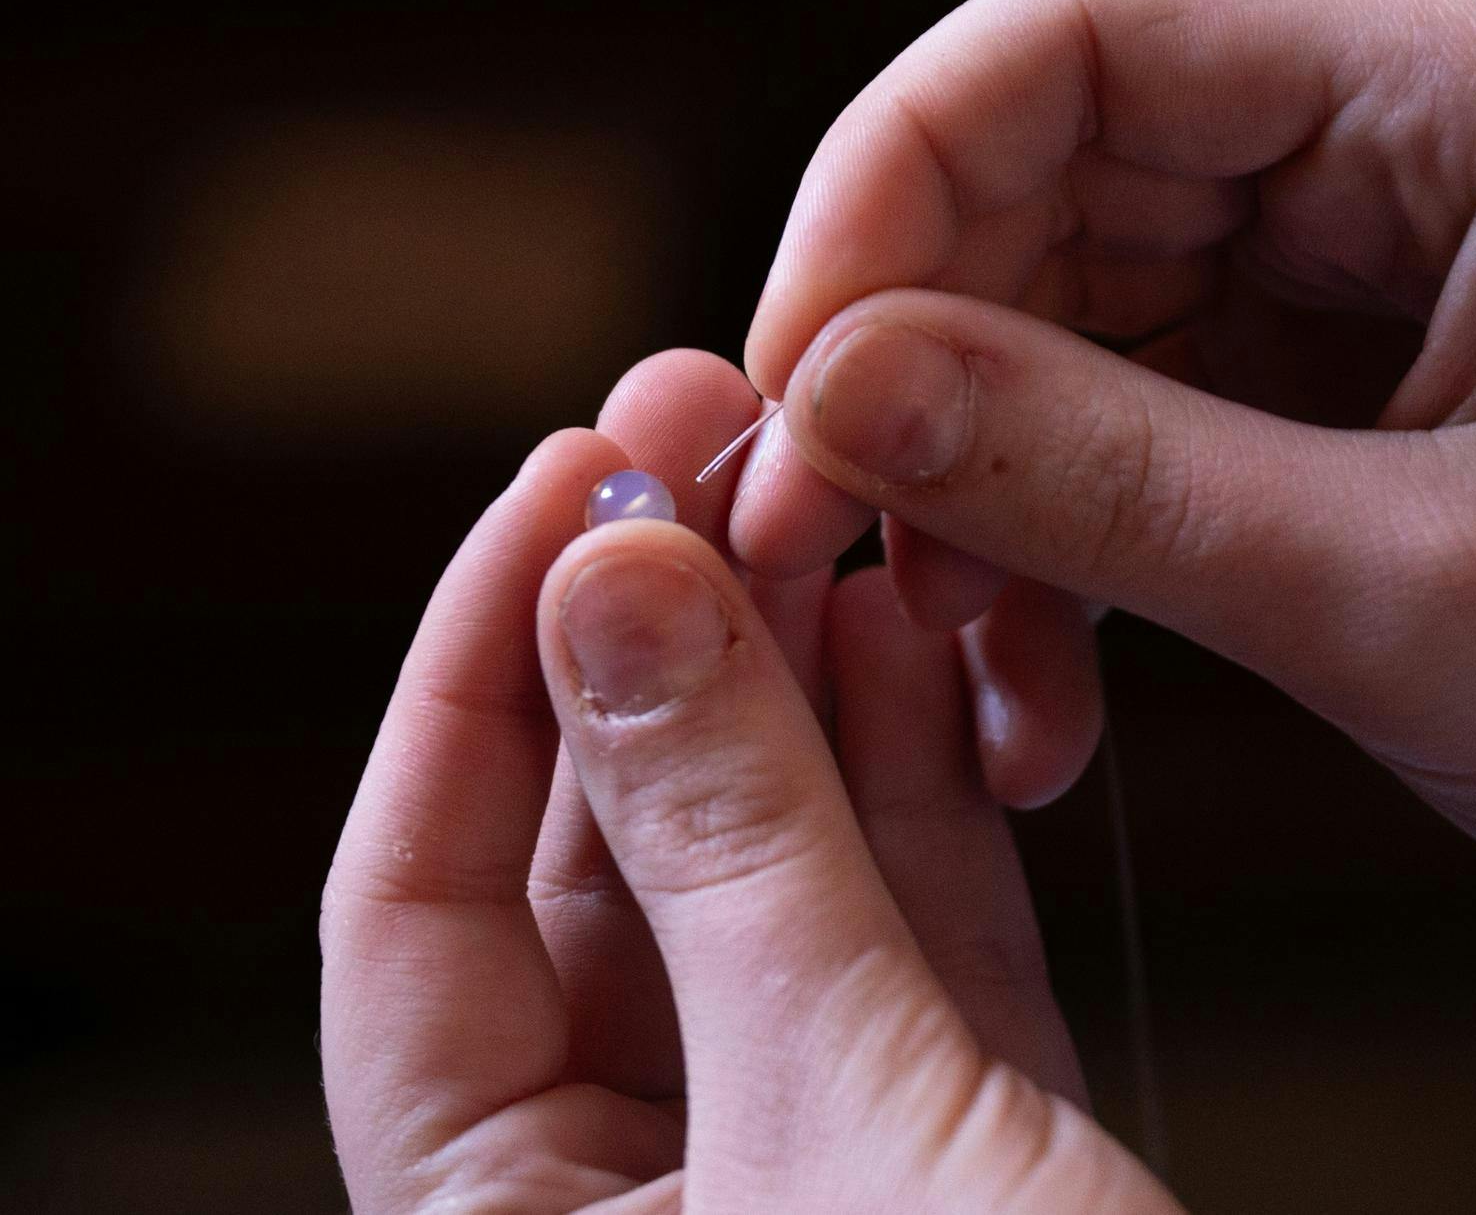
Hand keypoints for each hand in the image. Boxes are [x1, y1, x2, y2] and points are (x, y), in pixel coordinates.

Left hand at [320, 355, 1177, 1211]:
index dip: (477, 673)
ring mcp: (805, 1150)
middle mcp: (637, 1193)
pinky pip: (904, 924)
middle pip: (608, 858)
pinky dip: (909, 779)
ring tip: (830, 503)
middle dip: (661, 641)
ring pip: (771, 868)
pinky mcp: (957, 1130)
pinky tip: (909, 635)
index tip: (563, 483)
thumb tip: (610, 587)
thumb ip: (727, 849)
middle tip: (713, 436)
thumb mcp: (839, 1121)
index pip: (416, 905)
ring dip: (799, 681)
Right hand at [731, 0, 1475, 1036]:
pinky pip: (1148, 399)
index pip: (1087, 28)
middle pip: (1060, 159)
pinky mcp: (1373, 363)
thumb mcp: (1410, 597)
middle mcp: (1427, 130)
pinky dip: (1069, 528)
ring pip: (1081, 297)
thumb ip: (1100, 478)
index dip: (889, 182)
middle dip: (918, 354)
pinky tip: (1045, 673)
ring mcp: (1395, 247)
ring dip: (986, 474)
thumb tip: (833, 392)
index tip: (792, 381)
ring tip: (970, 666)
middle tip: (830, 544)